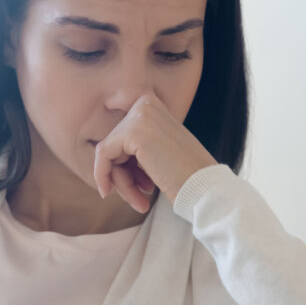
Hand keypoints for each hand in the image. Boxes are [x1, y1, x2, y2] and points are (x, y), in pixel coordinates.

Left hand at [93, 93, 217, 212]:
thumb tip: (101, 153)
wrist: (204, 187)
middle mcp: (145, 103)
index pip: (120, 132)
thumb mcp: (157, 150)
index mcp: (152, 104)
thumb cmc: (185, 175)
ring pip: (108, 152)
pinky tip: (110, 193)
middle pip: (114, 143)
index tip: (130, 182)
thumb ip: (134, 144)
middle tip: (139, 197)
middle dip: (122, 174)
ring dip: (121, 181)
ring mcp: (140, 116)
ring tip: (138, 201)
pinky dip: (103, 176)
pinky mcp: (133, 132)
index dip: (122, 161)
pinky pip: (103, 155)